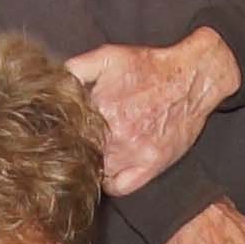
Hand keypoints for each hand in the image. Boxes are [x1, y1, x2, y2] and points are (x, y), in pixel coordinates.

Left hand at [62, 29, 238, 197]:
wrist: (192, 78)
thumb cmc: (150, 67)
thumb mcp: (109, 56)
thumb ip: (76, 69)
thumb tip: (51, 83)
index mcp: (100, 107)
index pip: (65, 131)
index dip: (60, 132)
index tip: (59, 131)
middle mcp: (115, 133)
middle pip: (79, 153)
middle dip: (73, 149)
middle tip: (73, 144)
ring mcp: (133, 153)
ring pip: (96, 172)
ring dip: (91, 165)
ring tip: (93, 153)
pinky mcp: (150, 166)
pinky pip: (119, 187)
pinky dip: (109, 182)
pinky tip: (108, 169)